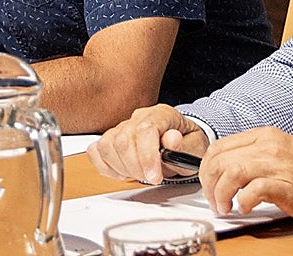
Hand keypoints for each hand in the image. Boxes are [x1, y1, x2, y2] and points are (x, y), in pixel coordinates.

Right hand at [87, 104, 210, 183]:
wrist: (181, 142)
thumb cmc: (187, 144)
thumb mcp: (196, 146)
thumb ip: (185, 146)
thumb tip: (172, 140)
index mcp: (161, 114)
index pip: (145, 129)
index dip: (147, 156)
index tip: (154, 176)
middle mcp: (138, 117)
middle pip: (123, 140)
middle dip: (136, 167)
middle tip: (151, 178)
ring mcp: (122, 127)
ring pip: (107, 145)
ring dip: (121, 167)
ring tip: (139, 174)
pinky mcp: (110, 139)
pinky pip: (96, 151)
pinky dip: (106, 166)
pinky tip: (122, 172)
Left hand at [200, 127, 292, 225]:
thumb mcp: (278, 152)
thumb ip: (253, 155)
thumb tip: (224, 170)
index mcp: (264, 136)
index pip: (219, 146)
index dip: (206, 169)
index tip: (208, 185)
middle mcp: (269, 146)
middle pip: (220, 160)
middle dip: (209, 184)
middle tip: (214, 201)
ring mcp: (278, 164)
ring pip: (231, 172)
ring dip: (221, 194)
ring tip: (225, 207)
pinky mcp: (287, 185)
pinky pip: (253, 190)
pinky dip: (242, 201)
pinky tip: (244, 208)